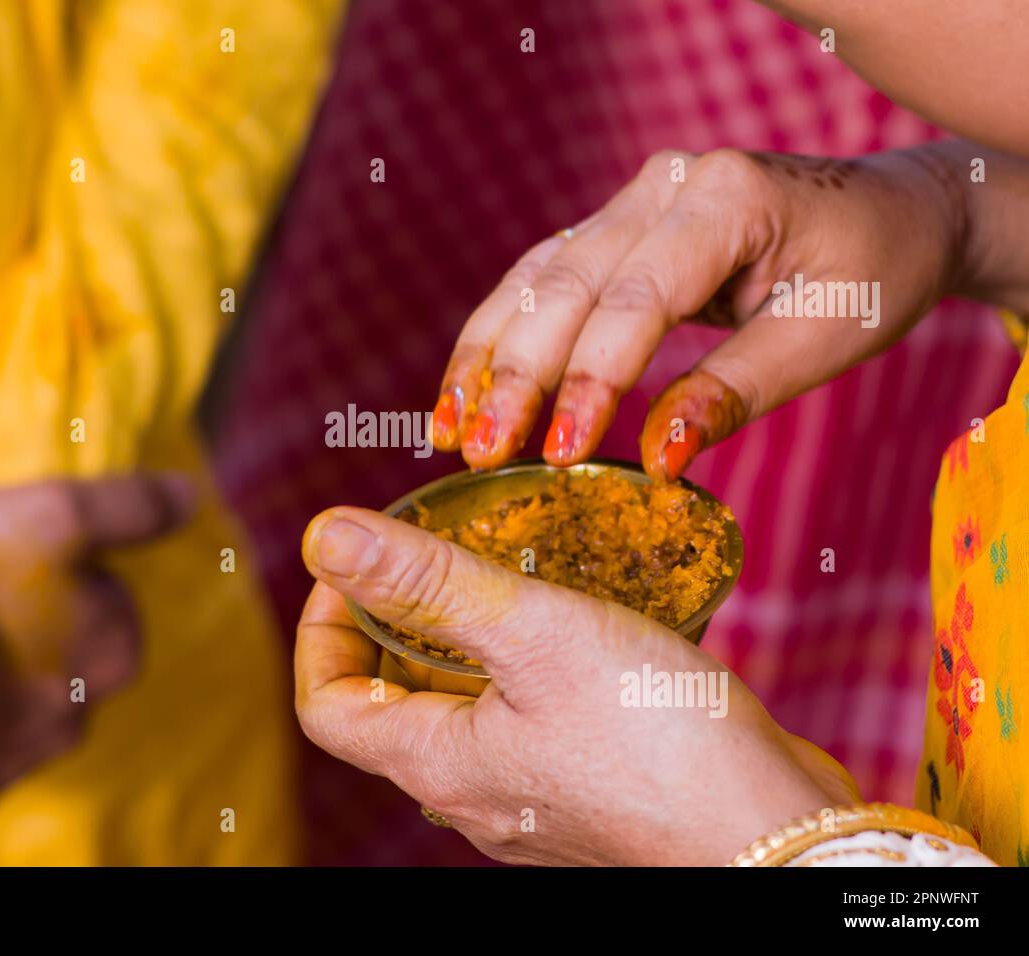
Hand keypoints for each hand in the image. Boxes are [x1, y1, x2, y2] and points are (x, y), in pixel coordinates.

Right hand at [0, 473, 193, 837]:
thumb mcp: (57, 513)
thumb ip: (130, 507)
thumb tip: (190, 497)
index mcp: (113, 654)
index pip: (112, 610)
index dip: (69, 580)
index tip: (23, 565)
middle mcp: (78, 716)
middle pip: (68, 668)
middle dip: (36, 640)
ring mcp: (19, 759)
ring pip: (18, 717)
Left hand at [295, 507, 857, 865]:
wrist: (776, 833)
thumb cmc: (658, 739)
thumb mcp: (531, 633)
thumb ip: (426, 583)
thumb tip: (324, 537)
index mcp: (437, 762)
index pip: (328, 702)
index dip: (323, 626)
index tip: (360, 561)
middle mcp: (473, 790)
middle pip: (395, 701)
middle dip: (401, 619)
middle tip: (439, 549)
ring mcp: (530, 794)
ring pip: (467, 706)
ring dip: (470, 636)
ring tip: (511, 568)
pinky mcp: (586, 785)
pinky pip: (530, 717)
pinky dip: (531, 663)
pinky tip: (581, 617)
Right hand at [429, 144, 970, 477]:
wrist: (888, 213)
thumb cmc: (872, 271)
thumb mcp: (826, 337)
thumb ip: (734, 391)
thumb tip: (655, 459)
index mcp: (725, 199)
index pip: (635, 297)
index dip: (590, 379)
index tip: (557, 454)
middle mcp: (664, 186)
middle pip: (564, 284)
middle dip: (516, 375)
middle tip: (481, 453)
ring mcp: (632, 201)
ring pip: (535, 280)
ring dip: (488, 358)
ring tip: (452, 430)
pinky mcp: (615, 229)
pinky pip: (543, 282)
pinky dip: (504, 339)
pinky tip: (470, 390)